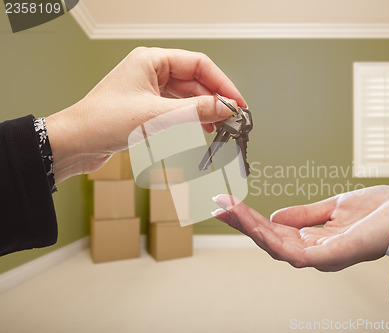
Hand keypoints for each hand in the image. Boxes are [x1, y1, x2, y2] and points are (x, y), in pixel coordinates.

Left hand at [45, 47, 245, 182]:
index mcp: (151, 60)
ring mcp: (148, 90)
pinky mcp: (146, 108)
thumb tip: (226, 108)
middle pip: (194, 81)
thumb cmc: (104, 122)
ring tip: (219, 127)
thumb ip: (195, 111)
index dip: (222, 84)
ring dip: (203, 111)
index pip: (198, 65)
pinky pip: (176, 109)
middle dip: (214, 99)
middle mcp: (150, 71)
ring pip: (186, 96)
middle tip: (232, 118)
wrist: (75, 143)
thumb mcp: (156, 117)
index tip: (237, 103)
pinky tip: (200, 129)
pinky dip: (190, 119)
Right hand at [212, 185, 388, 271]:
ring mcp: (320, 257)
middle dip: (242, 223)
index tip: (228, 203)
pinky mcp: (330, 257)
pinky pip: (294, 253)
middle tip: (218, 205)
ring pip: (275, 247)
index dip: (250, 220)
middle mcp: (313, 252)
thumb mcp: (332, 207)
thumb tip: (276, 215)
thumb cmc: (376, 212)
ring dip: (250, 229)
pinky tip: (256, 227)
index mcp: (312, 239)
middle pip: (269, 240)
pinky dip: (272, 240)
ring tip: (229, 210)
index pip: (273, 232)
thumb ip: (305, 214)